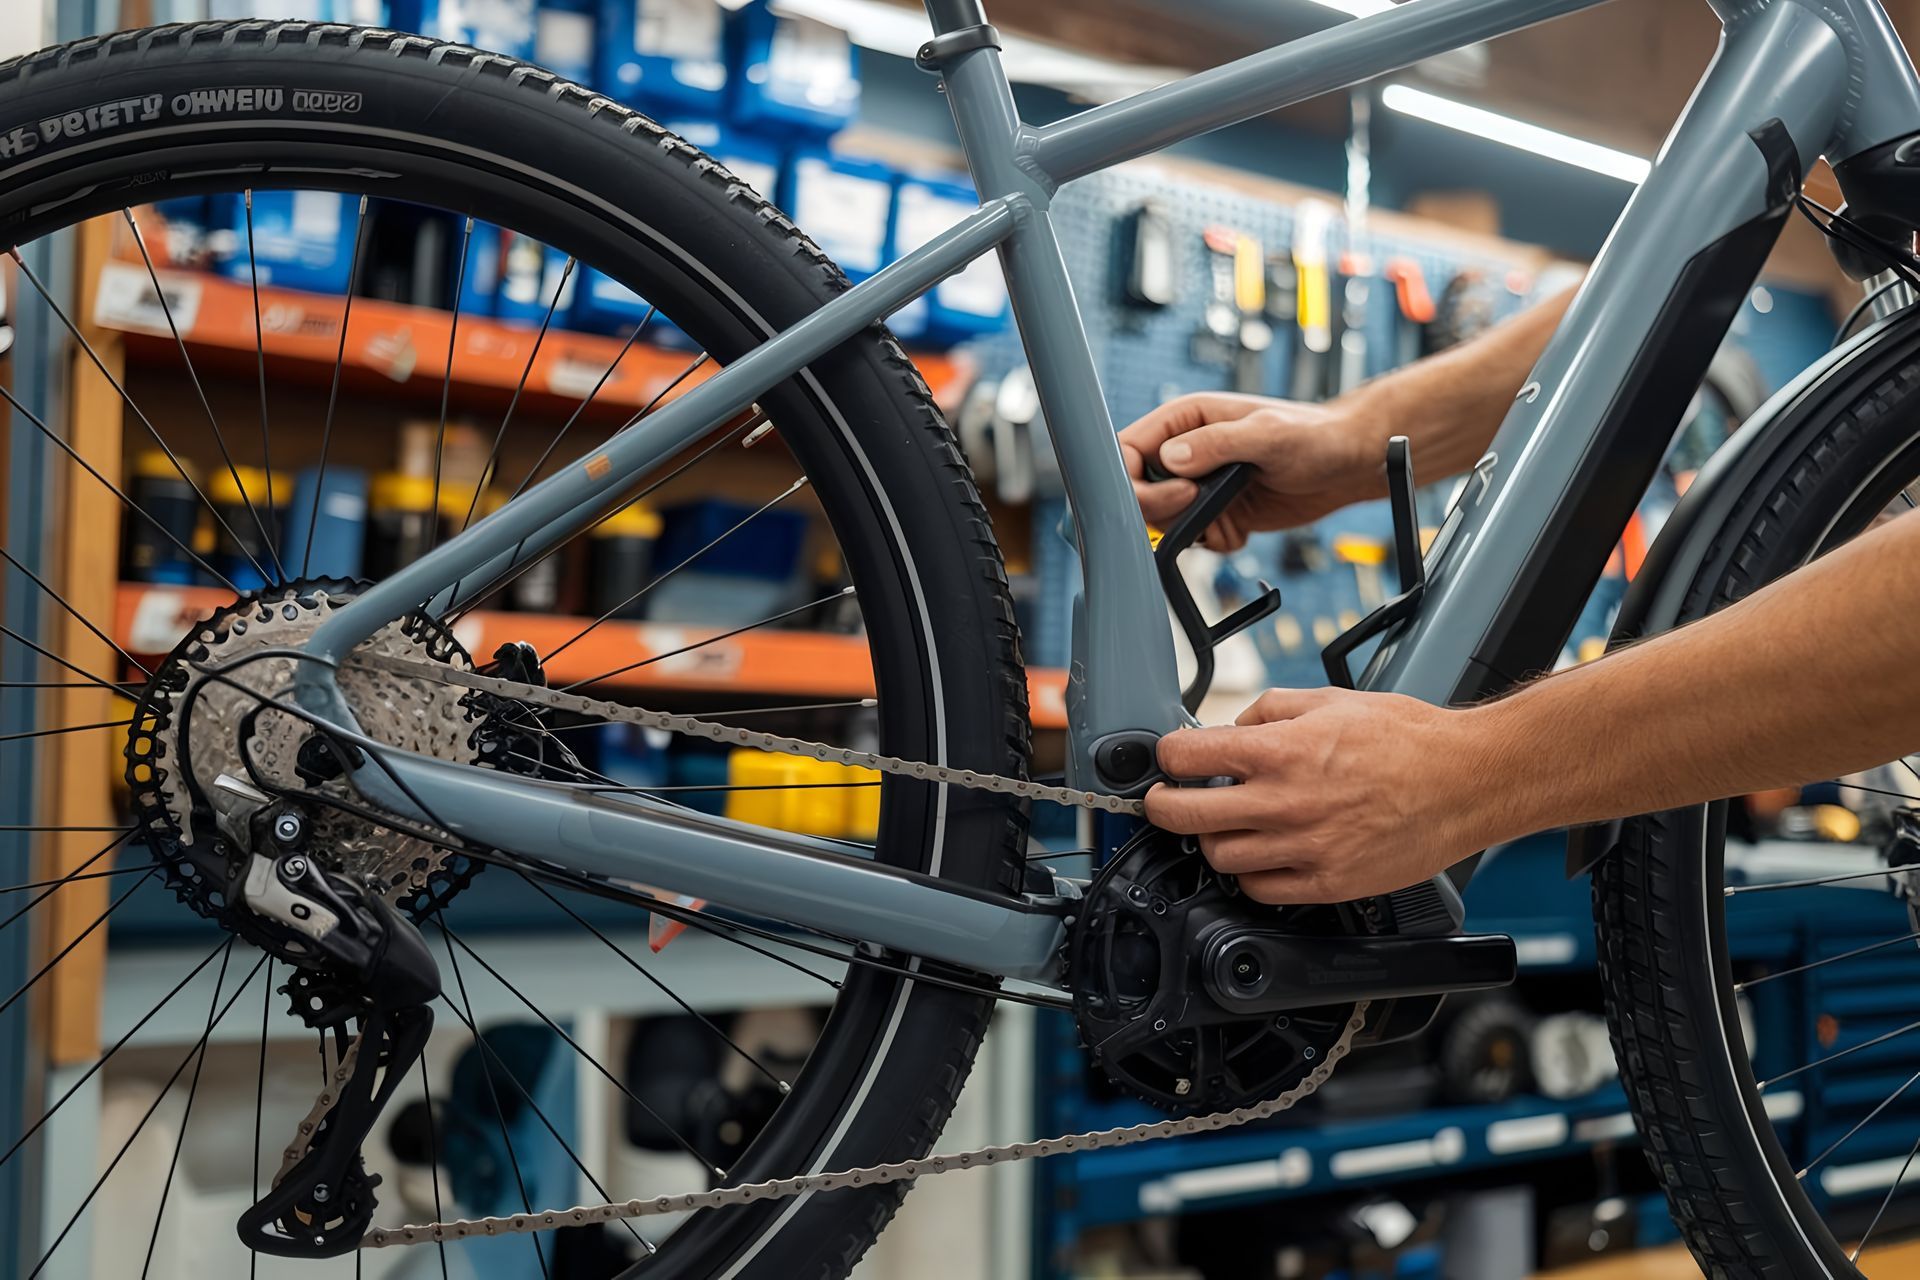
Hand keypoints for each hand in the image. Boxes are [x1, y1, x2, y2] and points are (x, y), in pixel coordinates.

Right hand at [1118, 392, 1381, 549]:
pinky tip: (1241, 529)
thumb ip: (1217, 443)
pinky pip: (1193, 538)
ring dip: (1195, 530)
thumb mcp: (1267, 434)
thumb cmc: (1315, 435)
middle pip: (1138, 490)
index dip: (1138, 479)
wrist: (1346, 464)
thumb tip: (1172, 457)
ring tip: (1231, 518)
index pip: (1128, 449)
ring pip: (1164, 520)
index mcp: (1186, 420)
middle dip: (1168, 511)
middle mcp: (1186, 451)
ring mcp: (1198, 484)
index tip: (1181, 493)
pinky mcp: (1215, 511)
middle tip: (1207, 510)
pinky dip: (1215, 542)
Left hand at [1143, 687, 1519, 903]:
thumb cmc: (1409, 739)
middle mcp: (1284, 802)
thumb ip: (1272, 711)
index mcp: (1280, 752)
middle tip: (1163, 799)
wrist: (1466, 780)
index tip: (1168, 759)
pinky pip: (1261, 890)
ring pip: (1219, 856)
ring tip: (1224, 825)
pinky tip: (1261, 854)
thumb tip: (1233, 728)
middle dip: (1160, 805)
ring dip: (1212, 839)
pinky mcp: (1328, 883)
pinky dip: (1251, 874)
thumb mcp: (1331, 701)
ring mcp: (1304, 848)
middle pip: (1183, 815)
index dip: (1167, 756)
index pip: (1186, 756)